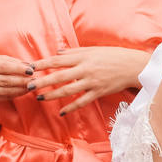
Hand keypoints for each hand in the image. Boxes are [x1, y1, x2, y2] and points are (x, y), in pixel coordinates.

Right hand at [0, 54, 32, 103]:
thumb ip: (12, 61)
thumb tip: (29, 66)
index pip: (4, 67)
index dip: (18, 69)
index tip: (31, 70)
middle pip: (6, 80)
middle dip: (22, 81)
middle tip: (35, 79)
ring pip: (5, 91)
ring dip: (21, 89)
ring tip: (32, 85)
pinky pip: (3, 97)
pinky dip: (16, 94)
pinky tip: (24, 91)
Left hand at [31, 47, 149, 114]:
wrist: (133, 66)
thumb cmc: (113, 55)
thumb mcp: (93, 49)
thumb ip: (74, 51)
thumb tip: (57, 51)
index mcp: (83, 56)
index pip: (58, 60)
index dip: (43, 63)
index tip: (30, 67)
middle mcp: (85, 69)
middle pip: (59, 76)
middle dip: (42, 81)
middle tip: (28, 85)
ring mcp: (92, 82)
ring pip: (68, 90)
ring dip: (52, 95)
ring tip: (40, 98)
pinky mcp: (98, 92)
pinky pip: (82, 101)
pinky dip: (71, 107)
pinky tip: (62, 112)